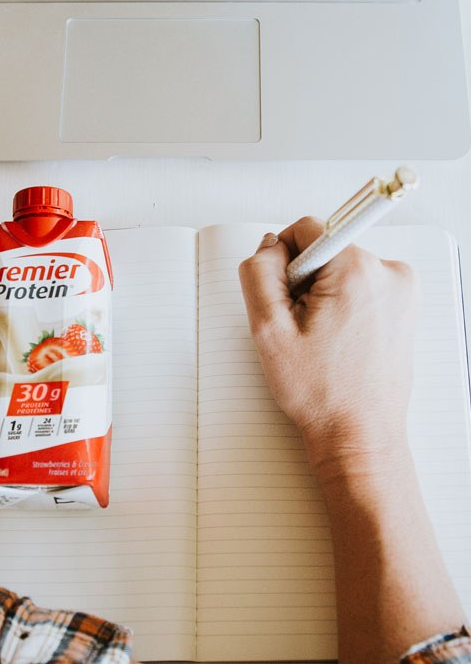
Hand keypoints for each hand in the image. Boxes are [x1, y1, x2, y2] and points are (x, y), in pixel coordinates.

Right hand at [238, 217, 417, 470]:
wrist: (359, 435)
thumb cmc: (321, 392)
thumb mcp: (267, 329)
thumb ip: (259, 272)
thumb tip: (268, 245)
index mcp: (358, 270)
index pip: (307, 229)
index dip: (284, 263)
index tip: (290, 300)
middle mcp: (389, 272)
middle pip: (325, 251)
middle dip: (304, 283)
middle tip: (302, 328)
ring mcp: (402, 290)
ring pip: (340, 270)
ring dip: (323, 296)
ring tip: (322, 339)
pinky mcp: (404, 306)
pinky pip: (360, 286)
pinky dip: (343, 306)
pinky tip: (338, 340)